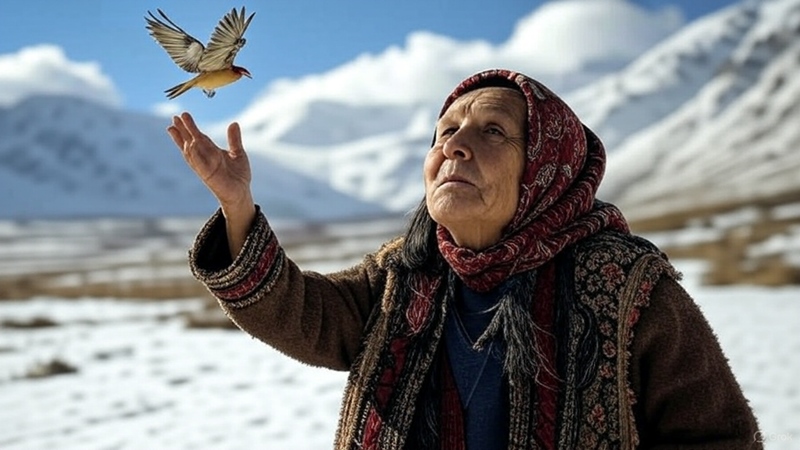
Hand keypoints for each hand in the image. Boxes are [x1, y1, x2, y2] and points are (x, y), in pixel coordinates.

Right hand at [167, 112, 254, 257]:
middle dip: (182, 130)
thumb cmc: (238, 174)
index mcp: (211, 152)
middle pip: (190, 141)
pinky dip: (194, 155)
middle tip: (174, 117)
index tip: (181, 116)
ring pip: (190, 151)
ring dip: (182, 140)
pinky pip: (199, 164)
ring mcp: (205, 166)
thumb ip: (234, 139)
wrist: (241, 192)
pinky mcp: (208, 175)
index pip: (198, 137)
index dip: (189, 127)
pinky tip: (189, 144)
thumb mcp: (238, 153)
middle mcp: (205, 158)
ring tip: (173, 127)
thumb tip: (234, 123)